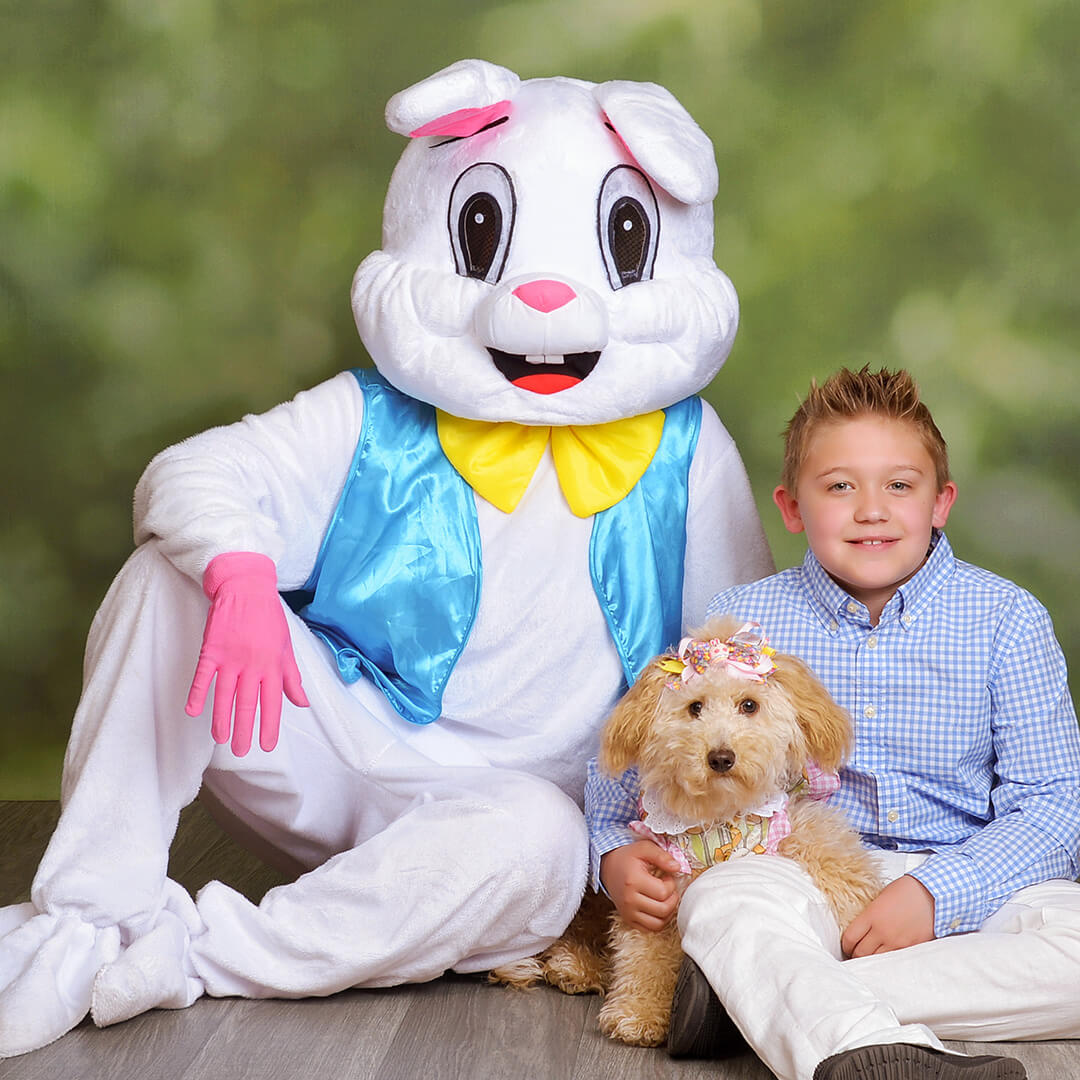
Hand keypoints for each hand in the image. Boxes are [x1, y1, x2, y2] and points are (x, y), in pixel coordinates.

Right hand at [186, 552, 308, 755]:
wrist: (246, 587)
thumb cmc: (268, 618)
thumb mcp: (286, 647)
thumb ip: (291, 677)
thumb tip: (302, 703)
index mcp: (273, 665)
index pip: (272, 702)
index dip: (269, 725)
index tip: (266, 746)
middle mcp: (253, 664)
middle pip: (247, 703)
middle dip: (244, 730)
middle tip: (240, 750)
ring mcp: (231, 657)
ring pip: (224, 694)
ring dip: (221, 718)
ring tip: (220, 738)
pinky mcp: (211, 649)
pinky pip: (202, 676)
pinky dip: (196, 693)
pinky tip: (192, 711)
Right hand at [600, 840, 681, 931]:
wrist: (608, 867)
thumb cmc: (627, 857)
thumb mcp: (644, 848)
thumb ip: (662, 856)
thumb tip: (678, 867)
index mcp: (633, 881)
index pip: (663, 892)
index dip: (671, 885)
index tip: (667, 877)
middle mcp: (629, 900)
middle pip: (663, 910)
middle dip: (672, 899)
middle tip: (667, 888)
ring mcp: (628, 912)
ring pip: (658, 924)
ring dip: (667, 912)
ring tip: (664, 898)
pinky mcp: (628, 919)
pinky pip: (649, 929)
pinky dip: (658, 921)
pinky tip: (657, 907)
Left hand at [841, 874, 935, 957]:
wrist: (933, 894)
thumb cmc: (907, 890)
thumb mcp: (880, 898)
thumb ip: (870, 915)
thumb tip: (862, 928)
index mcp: (872, 916)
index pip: (850, 938)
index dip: (846, 945)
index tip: (846, 946)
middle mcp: (883, 931)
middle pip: (861, 953)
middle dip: (856, 954)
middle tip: (855, 954)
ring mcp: (897, 942)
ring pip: (876, 960)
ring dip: (871, 959)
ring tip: (869, 958)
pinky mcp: (911, 948)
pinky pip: (893, 960)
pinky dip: (887, 961)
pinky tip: (885, 958)